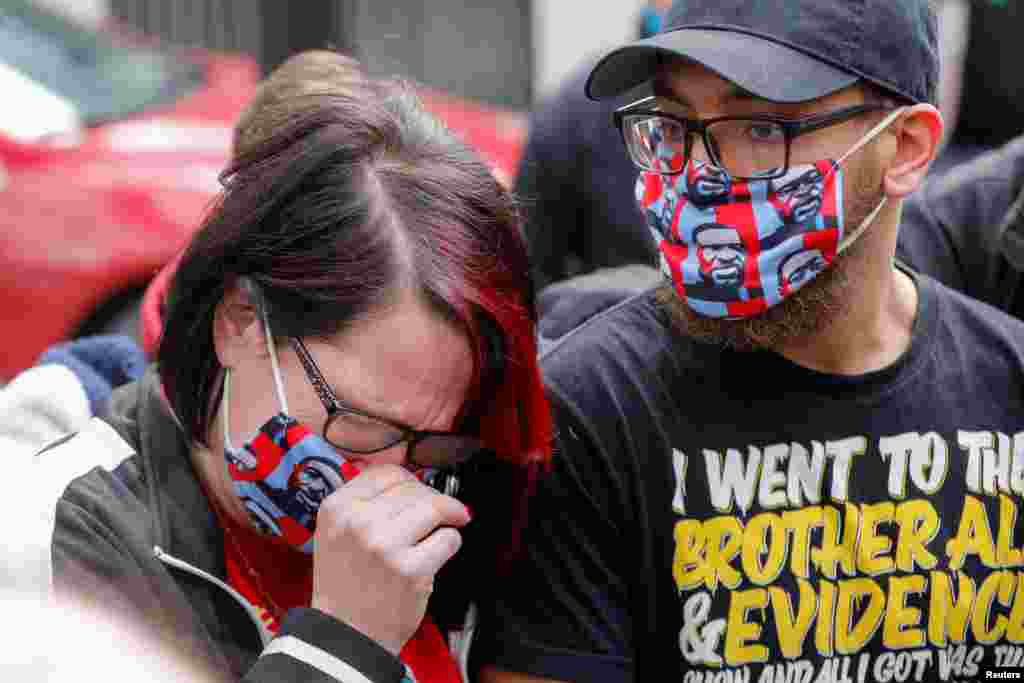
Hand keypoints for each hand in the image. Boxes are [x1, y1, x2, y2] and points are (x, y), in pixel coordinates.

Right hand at [311, 464, 471, 655]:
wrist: (345, 635)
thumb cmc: (346, 585)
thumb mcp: (336, 533)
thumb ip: (364, 502)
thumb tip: (407, 473)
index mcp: (336, 508)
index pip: (386, 472)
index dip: (410, 480)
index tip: (421, 491)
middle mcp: (358, 522)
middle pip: (414, 488)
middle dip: (433, 499)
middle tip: (439, 513)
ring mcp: (384, 546)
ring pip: (435, 507)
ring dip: (448, 517)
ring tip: (446, 527)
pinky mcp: (411, 570)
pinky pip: (448, 539)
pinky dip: (450, 543)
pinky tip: (437, 553)